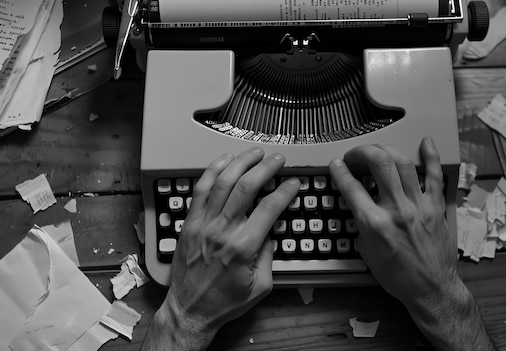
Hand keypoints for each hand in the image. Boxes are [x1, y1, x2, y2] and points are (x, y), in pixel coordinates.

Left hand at [149, 147, 299, 349]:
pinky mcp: (189, 223)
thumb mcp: (261, 285)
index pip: (269, 207)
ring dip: (241, 162)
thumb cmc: (224, 302)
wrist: (190, 310)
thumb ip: (269, 254)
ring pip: (222, 182)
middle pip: (246, 187)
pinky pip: (200, 190)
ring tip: (254, 152)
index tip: (293, 183)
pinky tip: (224, 161)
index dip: (285, 191)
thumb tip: (270, 229)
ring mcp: (203, 225)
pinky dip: (212, 171)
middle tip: (277, 159)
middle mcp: (222, 231)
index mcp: (243, 247)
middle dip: (266, 167)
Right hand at [329, 138, 458, 303]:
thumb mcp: (366, 252)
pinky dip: (430, 156)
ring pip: (403, 163)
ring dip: (387, 150)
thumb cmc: (398, 276)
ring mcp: (419, 206)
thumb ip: (360, 224)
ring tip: (378, 151)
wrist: (430, 289)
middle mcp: (397, 210)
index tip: (336, 165)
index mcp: (375, 223)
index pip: (351, 187)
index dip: (340, 171)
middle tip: (355, 156)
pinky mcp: (436, 207)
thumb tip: (357, 205)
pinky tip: (426, 144)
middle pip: (380, 163)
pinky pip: (434, 175)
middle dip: (362, 152)